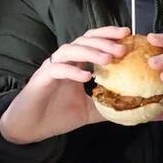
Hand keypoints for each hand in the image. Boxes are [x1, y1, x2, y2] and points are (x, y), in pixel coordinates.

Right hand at [0, 26, 131, 145]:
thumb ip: (106, 105)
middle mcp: (63, 61)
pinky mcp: (41, 79)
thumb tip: (131, 108)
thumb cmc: (56, 116)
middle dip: (104, 42)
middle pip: (84, 41)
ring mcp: (51, 68)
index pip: (92, 41)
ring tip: (108, 60)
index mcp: (75, 64)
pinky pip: (57, 70)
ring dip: (90, 52)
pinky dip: (72, 71)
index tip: (127, 35)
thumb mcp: (88, 111)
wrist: (30, 128)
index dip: (108, 35)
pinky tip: (86, 77)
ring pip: (70, 50)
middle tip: (122, 49)